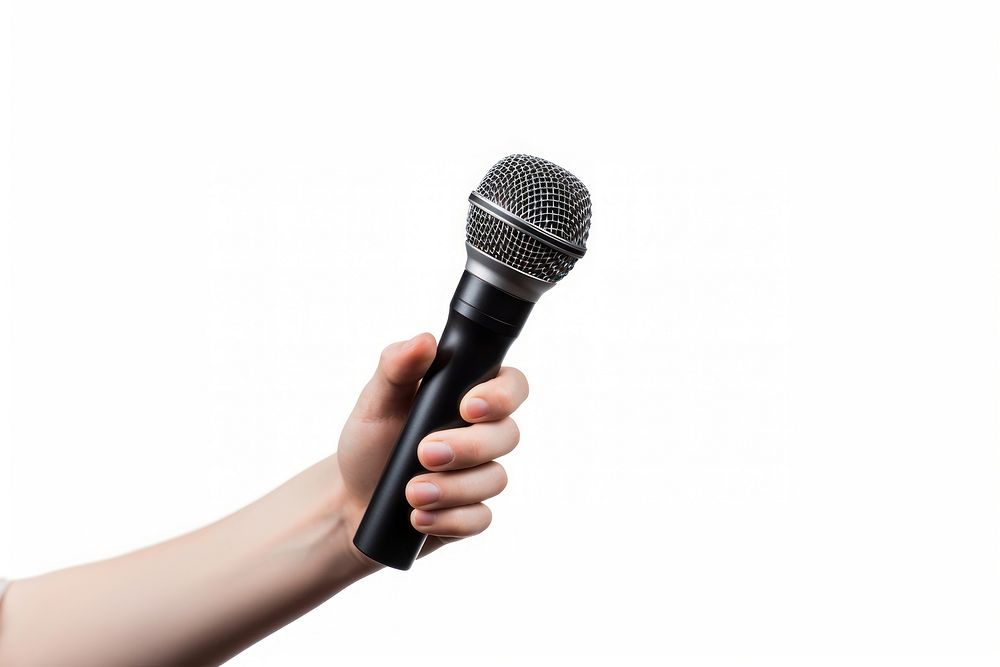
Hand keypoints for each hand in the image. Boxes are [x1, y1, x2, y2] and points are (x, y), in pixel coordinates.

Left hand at [336, 333, 527, 563]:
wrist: (350, 500)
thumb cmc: (369, 444)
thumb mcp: (375, 402)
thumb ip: (396, 367)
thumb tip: (425, 340)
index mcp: (468, 396)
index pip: (512, 386)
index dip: (502, 396)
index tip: (468, 406)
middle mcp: (482, 434)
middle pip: (508, 435)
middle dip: (469, 446)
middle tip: (424, 452)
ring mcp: (480, 475)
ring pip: (495, 479)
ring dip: (453, 488)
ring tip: (411, 493)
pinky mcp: (471, 513)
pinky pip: (481, 518)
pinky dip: (450, 520)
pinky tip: (419, 518)